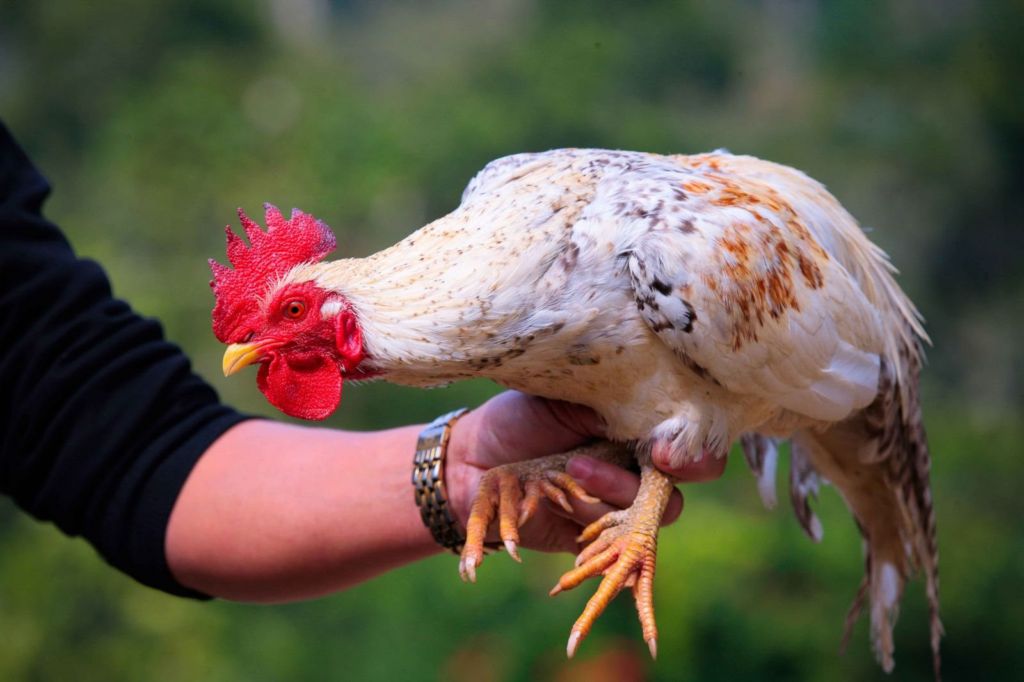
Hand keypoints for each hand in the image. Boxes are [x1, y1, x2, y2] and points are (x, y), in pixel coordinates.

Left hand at [446, 391, 684, 553]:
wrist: (471, 462)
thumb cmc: (520, 419)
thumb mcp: (567, 400)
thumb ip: (614, 409)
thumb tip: (657, 418)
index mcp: (636, 429)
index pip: (689, 445)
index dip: (692, 454)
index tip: (663, 453)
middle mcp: (632, 468)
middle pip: (669, 489)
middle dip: (627, 479)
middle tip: (582, 462)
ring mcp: (613, 505)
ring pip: (636, 516)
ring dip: (598, 496)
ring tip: (562, 472)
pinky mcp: (590, 537)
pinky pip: (607, 542)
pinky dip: (583, 523)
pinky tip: (554, 504)